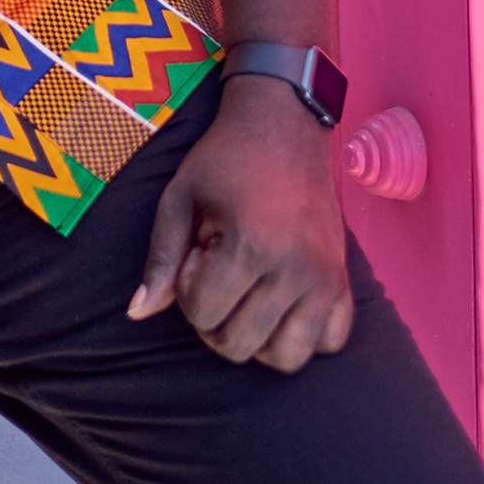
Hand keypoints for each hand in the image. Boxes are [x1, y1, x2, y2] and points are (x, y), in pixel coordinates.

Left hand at [128, 73, 353, 372]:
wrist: (283, 125)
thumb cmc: (224, 160)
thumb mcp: (178, 199)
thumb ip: (160, 259)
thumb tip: (137, 313)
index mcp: (251, 246)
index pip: (202, 315)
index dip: (187, 288)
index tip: (198, 251)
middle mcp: (296, 270)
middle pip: (240, 345)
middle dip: (215, 317)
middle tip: (219, 271)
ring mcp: (327, 279)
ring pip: (287, 358)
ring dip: (258, 337)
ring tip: (248, 295)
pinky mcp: (346, 281)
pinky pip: (331, 341)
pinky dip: (306, 334)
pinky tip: (284, 303)